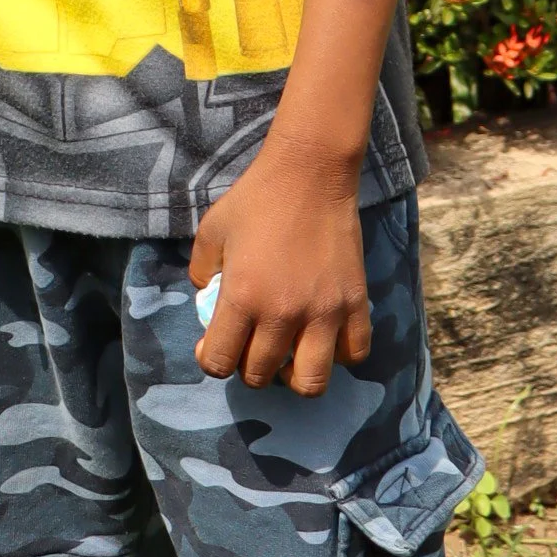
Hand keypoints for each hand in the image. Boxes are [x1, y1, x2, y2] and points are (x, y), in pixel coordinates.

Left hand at [188, 132, 371, 393]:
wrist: (310, 173)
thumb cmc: (256, 199)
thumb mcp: (210, 231)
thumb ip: (201, 273)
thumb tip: (207, 302)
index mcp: (243, 297)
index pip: (219, 363)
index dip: (212, 359)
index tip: (215, 343)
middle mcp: (283, 313)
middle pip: (260, 376)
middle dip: (248, 367)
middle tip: (251, 343)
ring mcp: (324, 312)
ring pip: (311, 382)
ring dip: (294, 376)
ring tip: (289, 354)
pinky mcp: (355, 303)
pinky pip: (354, 354)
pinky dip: (338, 355)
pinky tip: (324, 337)